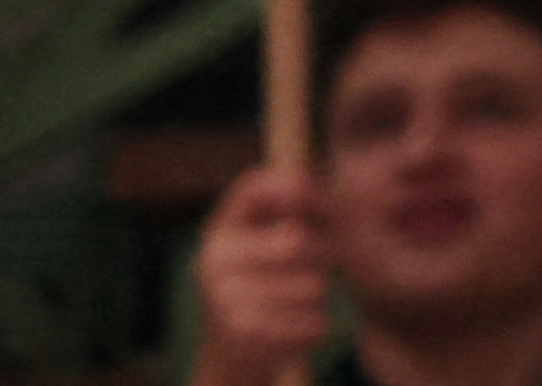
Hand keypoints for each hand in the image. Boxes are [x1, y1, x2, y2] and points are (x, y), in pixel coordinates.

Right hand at [187, 164, 332, 385]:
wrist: (230, 353)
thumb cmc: (264, 285)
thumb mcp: (269, 242)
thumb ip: (295, 210)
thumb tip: (321, 187)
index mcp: (220, 230)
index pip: (255, 188)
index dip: (299, 187)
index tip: (326, 203)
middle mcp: (215, 261)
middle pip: (297, 241)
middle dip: (321, 252)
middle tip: (318, 263)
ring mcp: (225, 298)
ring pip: (312, 285)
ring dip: (318, 292)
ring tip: (298, 299)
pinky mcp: (245, 333)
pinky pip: (312, 320)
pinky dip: (316, 324)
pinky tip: (297, 327)